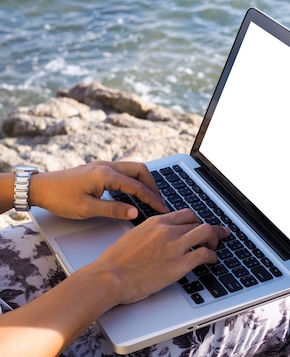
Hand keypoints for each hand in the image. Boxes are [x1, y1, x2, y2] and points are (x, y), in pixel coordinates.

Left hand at [30, 161, 168, 219]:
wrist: (39, 187)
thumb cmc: (59, 198)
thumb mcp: (86, 209)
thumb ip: (113, 210)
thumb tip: (135, 212)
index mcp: (105, 175)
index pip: (137, 186)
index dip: (152, 198)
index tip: (162, 208)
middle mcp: (107, 166)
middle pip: (140, 170)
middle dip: (153, 185)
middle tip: (160, 201)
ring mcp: (103, 165)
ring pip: (133, 168)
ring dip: (145, 181)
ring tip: (151, 196)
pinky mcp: (99, 168)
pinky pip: (124, 170)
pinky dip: (135, 179)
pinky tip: (135, 190)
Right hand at [91, 209, 230, 304]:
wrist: (109, 277)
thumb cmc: (115, 262)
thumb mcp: (133, 236)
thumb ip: (150, 234)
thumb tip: (159, 239)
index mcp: (155, 222)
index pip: (185, 214)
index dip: (197, 220)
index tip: (201, 225)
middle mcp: (168, 230)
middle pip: (199, 222)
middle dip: (211, 229)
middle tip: (218, 233)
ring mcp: (175, 246)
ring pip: (206, 233)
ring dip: (215, 239)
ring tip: (215, 246)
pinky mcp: (179, 264)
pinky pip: (204, 254)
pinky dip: (212, 256)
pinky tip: (212, 260)